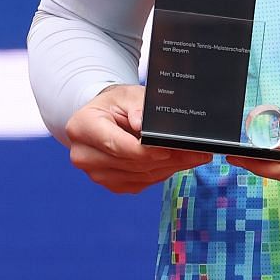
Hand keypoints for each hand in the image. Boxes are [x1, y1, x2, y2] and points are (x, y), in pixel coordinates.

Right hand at [65, 84, 211, 194]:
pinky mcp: (111, 184)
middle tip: (197, 152)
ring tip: (193, 155)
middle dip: (167, 159)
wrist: (105, 118)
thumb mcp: (127, 94)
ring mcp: (96, 173)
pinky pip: (142, 183)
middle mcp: (84, 154)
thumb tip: (141, 123)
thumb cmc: (116, 104)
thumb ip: (136, 105)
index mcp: (82, 127)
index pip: (116, 145)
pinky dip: (161, 173)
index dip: (145, 151)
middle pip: (132, 163)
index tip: (169, 149)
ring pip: (140, 176)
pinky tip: (174, 162)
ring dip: (169, 168)